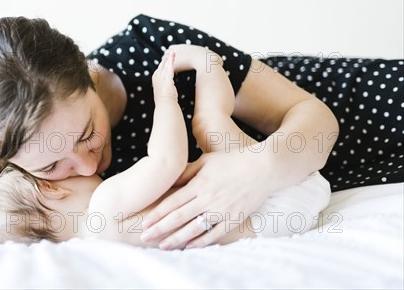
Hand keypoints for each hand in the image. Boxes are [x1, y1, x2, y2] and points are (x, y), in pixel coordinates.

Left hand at [140, 149, 272, 248]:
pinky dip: (201, 241)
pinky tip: (189, 246)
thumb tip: (167, 179)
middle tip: (145, 237)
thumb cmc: (232, 161)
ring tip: (162, 245)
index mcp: (199, 184)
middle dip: (160, 229)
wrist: (263, 168)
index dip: (157, 214)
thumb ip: (186, 172)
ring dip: (177, 239)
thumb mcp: (206, 161)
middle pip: (179, 218)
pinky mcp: (233, 219)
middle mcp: (208, 199)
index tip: (144, 222)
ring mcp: (221, 210)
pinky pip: (214, 234)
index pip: (172, 202)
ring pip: (194, 229)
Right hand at [152, 50, 177, 101]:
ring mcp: (161, 77)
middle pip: (162, 65)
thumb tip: (168, 89)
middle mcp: (157, 77)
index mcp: (155, 80)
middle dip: (166, 58)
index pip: (160, 69)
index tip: (168, 59)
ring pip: (165, 65)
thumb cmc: (164, 102)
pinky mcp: (167, 78)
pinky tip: (173, 56)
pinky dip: (171, 61)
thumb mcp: (163, 93)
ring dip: (169, 58)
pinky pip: (169, 67)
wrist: (165, 105)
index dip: (164, 64)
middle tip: (171, 52)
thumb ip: (165, 88)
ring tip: (173, 52)